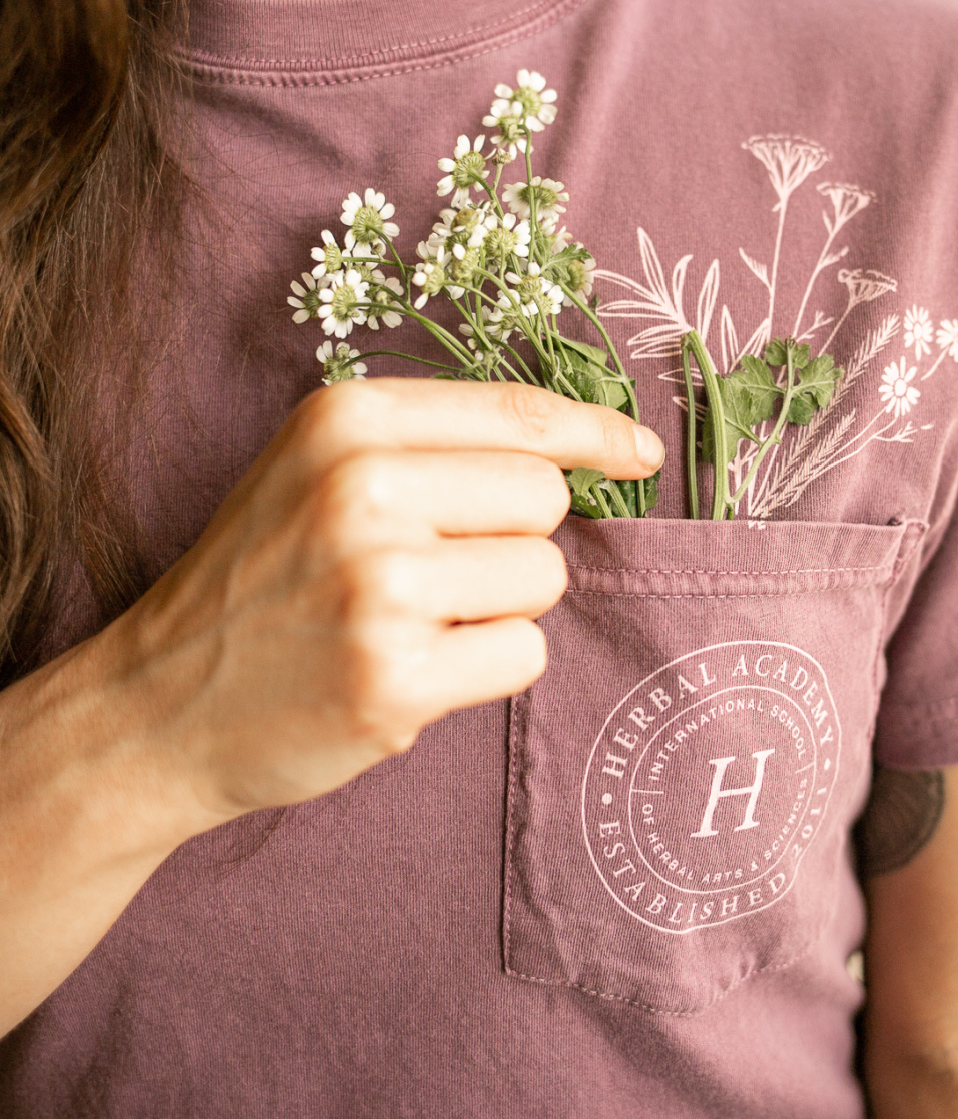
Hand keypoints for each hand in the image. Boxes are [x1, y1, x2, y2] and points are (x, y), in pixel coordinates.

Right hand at [115, 380, 662, 822]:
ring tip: (412, 622)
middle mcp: (361, 489)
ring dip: (499, 609)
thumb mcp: (318, 470)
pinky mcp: (395, 677)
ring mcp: (378, 586)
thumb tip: (603, 446)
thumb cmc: (261, 579)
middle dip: (512, 539)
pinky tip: (411, 668)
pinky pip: (523, 654)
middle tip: (432, 571)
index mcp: (343, 420)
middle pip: (545, 499)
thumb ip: (436, 445)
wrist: (157, 704)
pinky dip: (486, 668)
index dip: (593, 433)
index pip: (516, 414)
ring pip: (543, 578)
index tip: (638, 452)